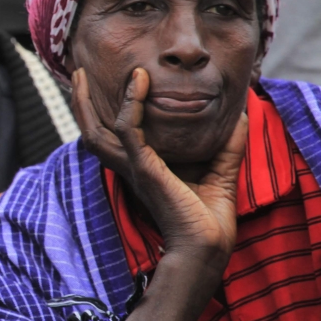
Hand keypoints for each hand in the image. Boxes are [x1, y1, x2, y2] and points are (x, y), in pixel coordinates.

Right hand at [71, 67, 245, 268]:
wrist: (207, 246)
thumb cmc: (209, 218)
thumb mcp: (221, 169)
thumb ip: (228, 141)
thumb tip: (243, 113)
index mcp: (141, 168)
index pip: (111, 136)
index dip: (101, 111)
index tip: (107, 84)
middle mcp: (130, 166)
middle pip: (90, 132)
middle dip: (79, 103)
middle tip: (77, 73)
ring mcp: (134, 167)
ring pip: (95, 130)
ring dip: (85, 101)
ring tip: (82, 73)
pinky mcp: (145, 167)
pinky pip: (128, 129)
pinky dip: (131, 102)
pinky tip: (139, 81)